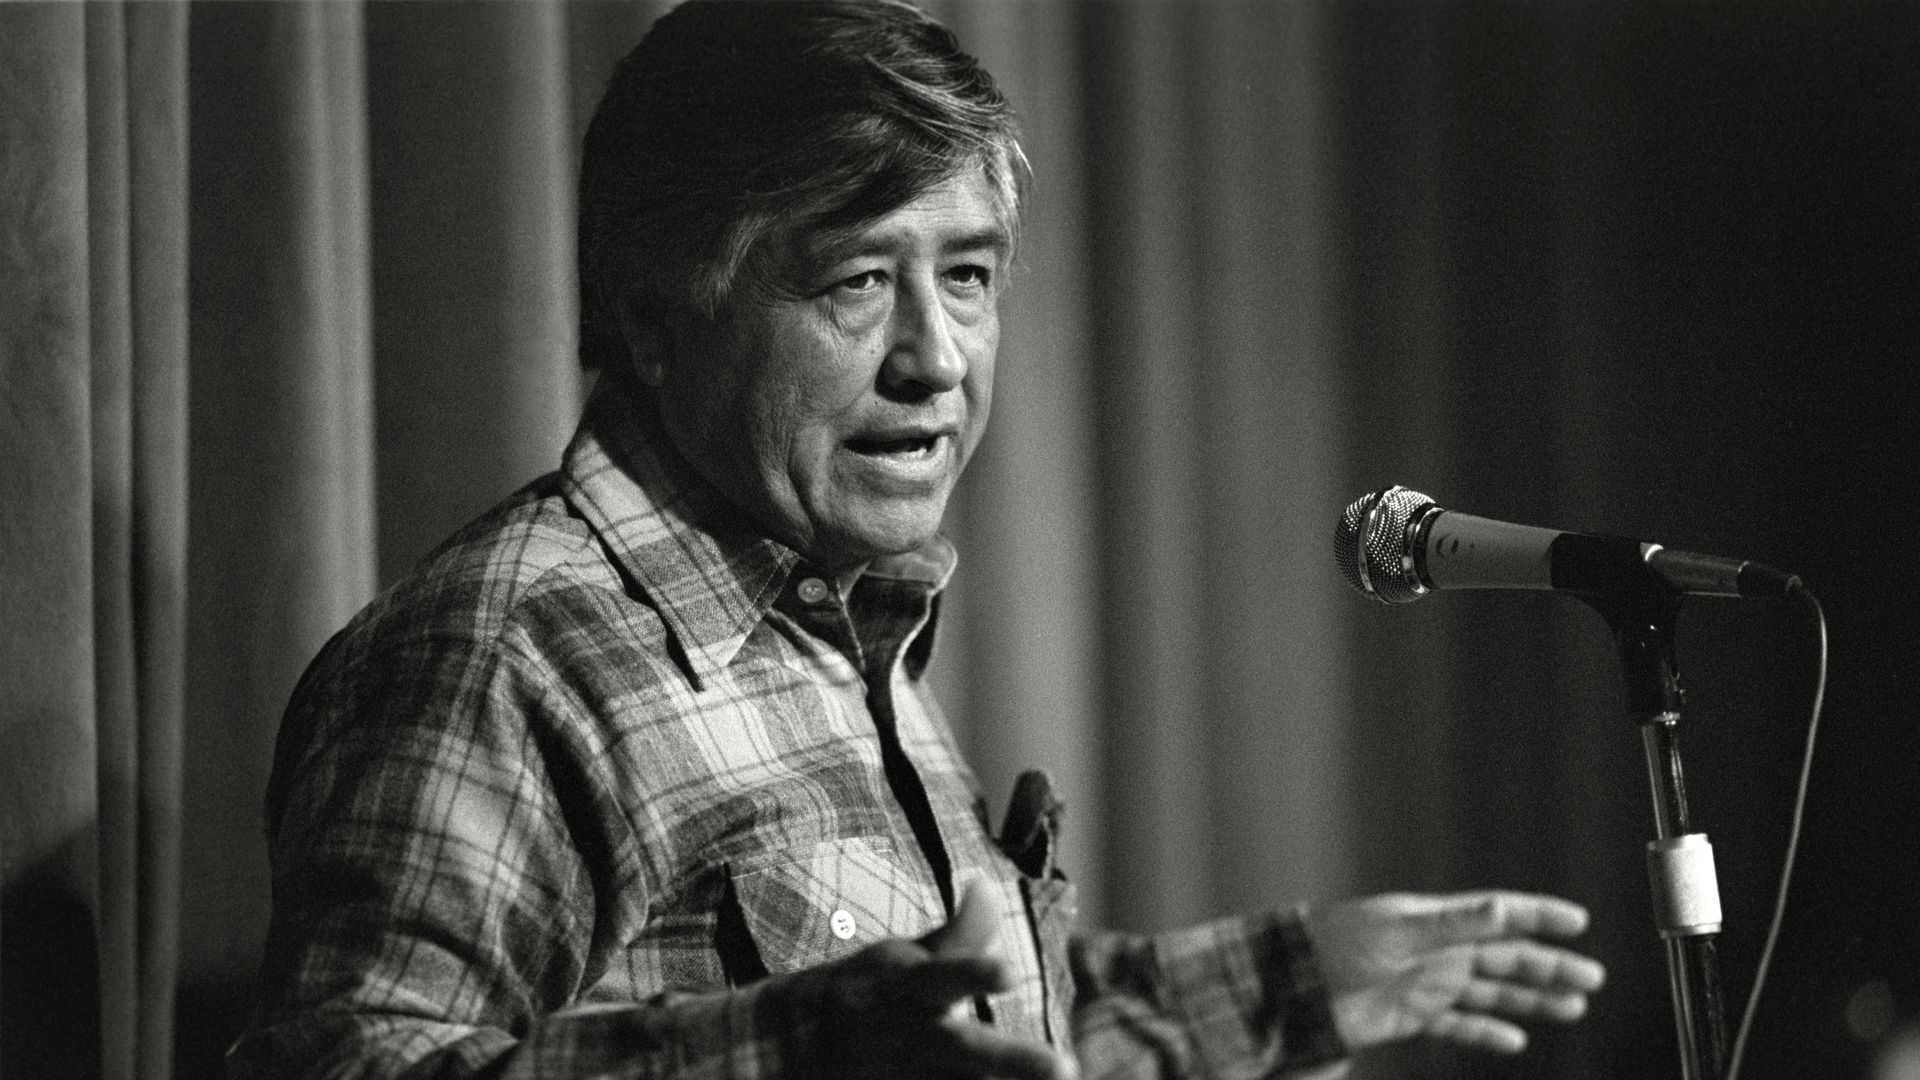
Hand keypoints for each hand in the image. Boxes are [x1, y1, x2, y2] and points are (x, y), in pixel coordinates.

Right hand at [805, 882, 1075, 1079]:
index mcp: (915, 990)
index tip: (1008, 972)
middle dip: (1017, 1061)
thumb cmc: (870, 993)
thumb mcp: (904, 958)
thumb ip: (958, 934)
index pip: (948, 976)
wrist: (797, 1049)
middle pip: (970, 1052)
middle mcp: (916, 1038)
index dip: (976, 974)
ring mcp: (908, 1078)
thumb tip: (987, 883)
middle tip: (1066, 1069)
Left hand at [1303, 891, 1605, 1054]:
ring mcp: (1426, 982)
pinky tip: (1515, 1039)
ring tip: (1572, 1008)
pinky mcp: (1411, 1015)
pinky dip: (1487, 1032)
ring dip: (1531, 999)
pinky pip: (1459, 1024)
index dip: (1537, 916)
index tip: (1578, 920)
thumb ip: (1453, 922)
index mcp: (1435, 920)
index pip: (1498, 914)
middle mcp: (1436, 949)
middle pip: (1506, 957)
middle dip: (1549, 966)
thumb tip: (1502, 909)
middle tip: (1592, 978)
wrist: (1292, 987)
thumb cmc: (1336, 945)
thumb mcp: (1398, 929)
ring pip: (1492, 991)